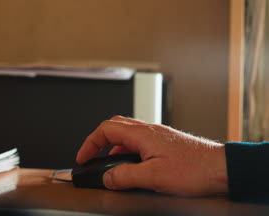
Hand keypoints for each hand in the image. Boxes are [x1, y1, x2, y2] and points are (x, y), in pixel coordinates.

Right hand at [76, 116, 227, 196]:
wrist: (221, 168)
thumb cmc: (195, 169)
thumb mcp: (154, 177)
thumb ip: (125, 176)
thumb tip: (107, 178)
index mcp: (142, 134)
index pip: (105, 130)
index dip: (90, 143)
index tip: (83, 158)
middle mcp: (148, 130)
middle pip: (114, 126)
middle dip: (98, 141)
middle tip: (92, 156)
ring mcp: (157, 135)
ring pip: (126, 134)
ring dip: (113, 146)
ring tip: (109, 164)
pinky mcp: (165, 143)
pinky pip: (138, 141)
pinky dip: (127, 151)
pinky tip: (132, 166)